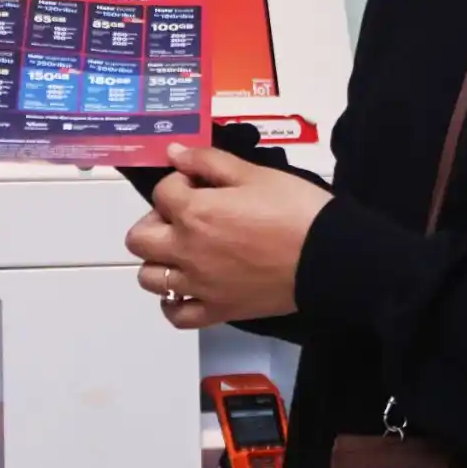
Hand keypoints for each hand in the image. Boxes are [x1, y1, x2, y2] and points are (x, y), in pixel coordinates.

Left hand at [125, 145, 330, 329]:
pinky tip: (189, 288)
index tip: (203, 184)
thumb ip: (208, 161)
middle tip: (186, 217)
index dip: (180, 182)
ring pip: (150, 279)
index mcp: (194, 213)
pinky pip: (176, 315)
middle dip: (155, 221)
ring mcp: (199, 286)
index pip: (162, 192)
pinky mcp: (217, 311)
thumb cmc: (294, 209)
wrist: (328, 257)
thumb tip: (174, 152)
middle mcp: (186, 251)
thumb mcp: (254, 173)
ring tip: (186, 251)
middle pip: (138, 239)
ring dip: (160, 261)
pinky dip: (174, 303)